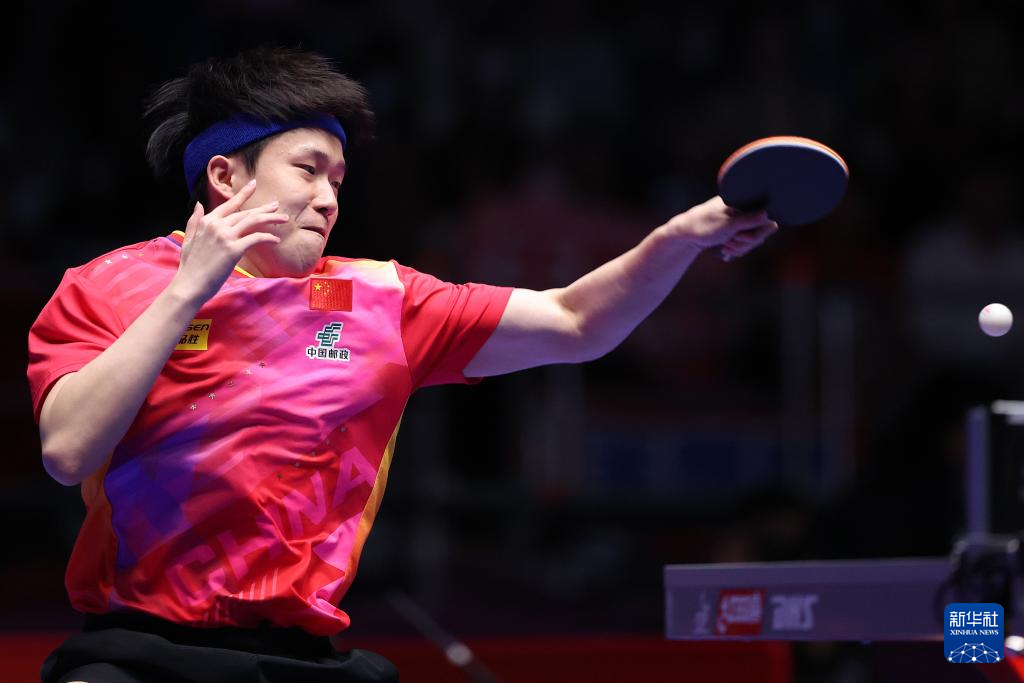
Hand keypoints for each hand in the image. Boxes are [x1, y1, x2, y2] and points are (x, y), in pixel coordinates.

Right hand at [174, 179, 287, 301]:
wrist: (189, 286)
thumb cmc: (190, 266)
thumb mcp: (188, 239)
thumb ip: (194, 220)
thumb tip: (198, 204)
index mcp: (207, 221)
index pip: (229, 204)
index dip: (243, 194)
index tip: (254, 184)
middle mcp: (216, 225)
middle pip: (245, 213)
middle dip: (264, 209)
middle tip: (277, 206)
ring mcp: (225, 236)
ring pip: (253, 221)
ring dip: (271, 219)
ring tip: (284, 219)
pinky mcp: (233, 249)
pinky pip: (256, 238)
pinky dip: (268, 237)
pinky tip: (276, 239)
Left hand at [663, 196, 777, 258]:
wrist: (686, 233)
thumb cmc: (704, 225)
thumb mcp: (728, 224)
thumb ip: (749, 220)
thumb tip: (769, 213)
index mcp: (744, 200)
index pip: (768, 217)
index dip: (758, 231)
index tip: (741, 235)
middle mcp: (746, 208)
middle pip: (763, 231)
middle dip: (747, 241)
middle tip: (731, 241)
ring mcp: (742, 220)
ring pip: (755, 240)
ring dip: (741, 246)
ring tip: (726, 244)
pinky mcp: (738, 229)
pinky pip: (747, 244)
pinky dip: (737, 248)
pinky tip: (726, 247)